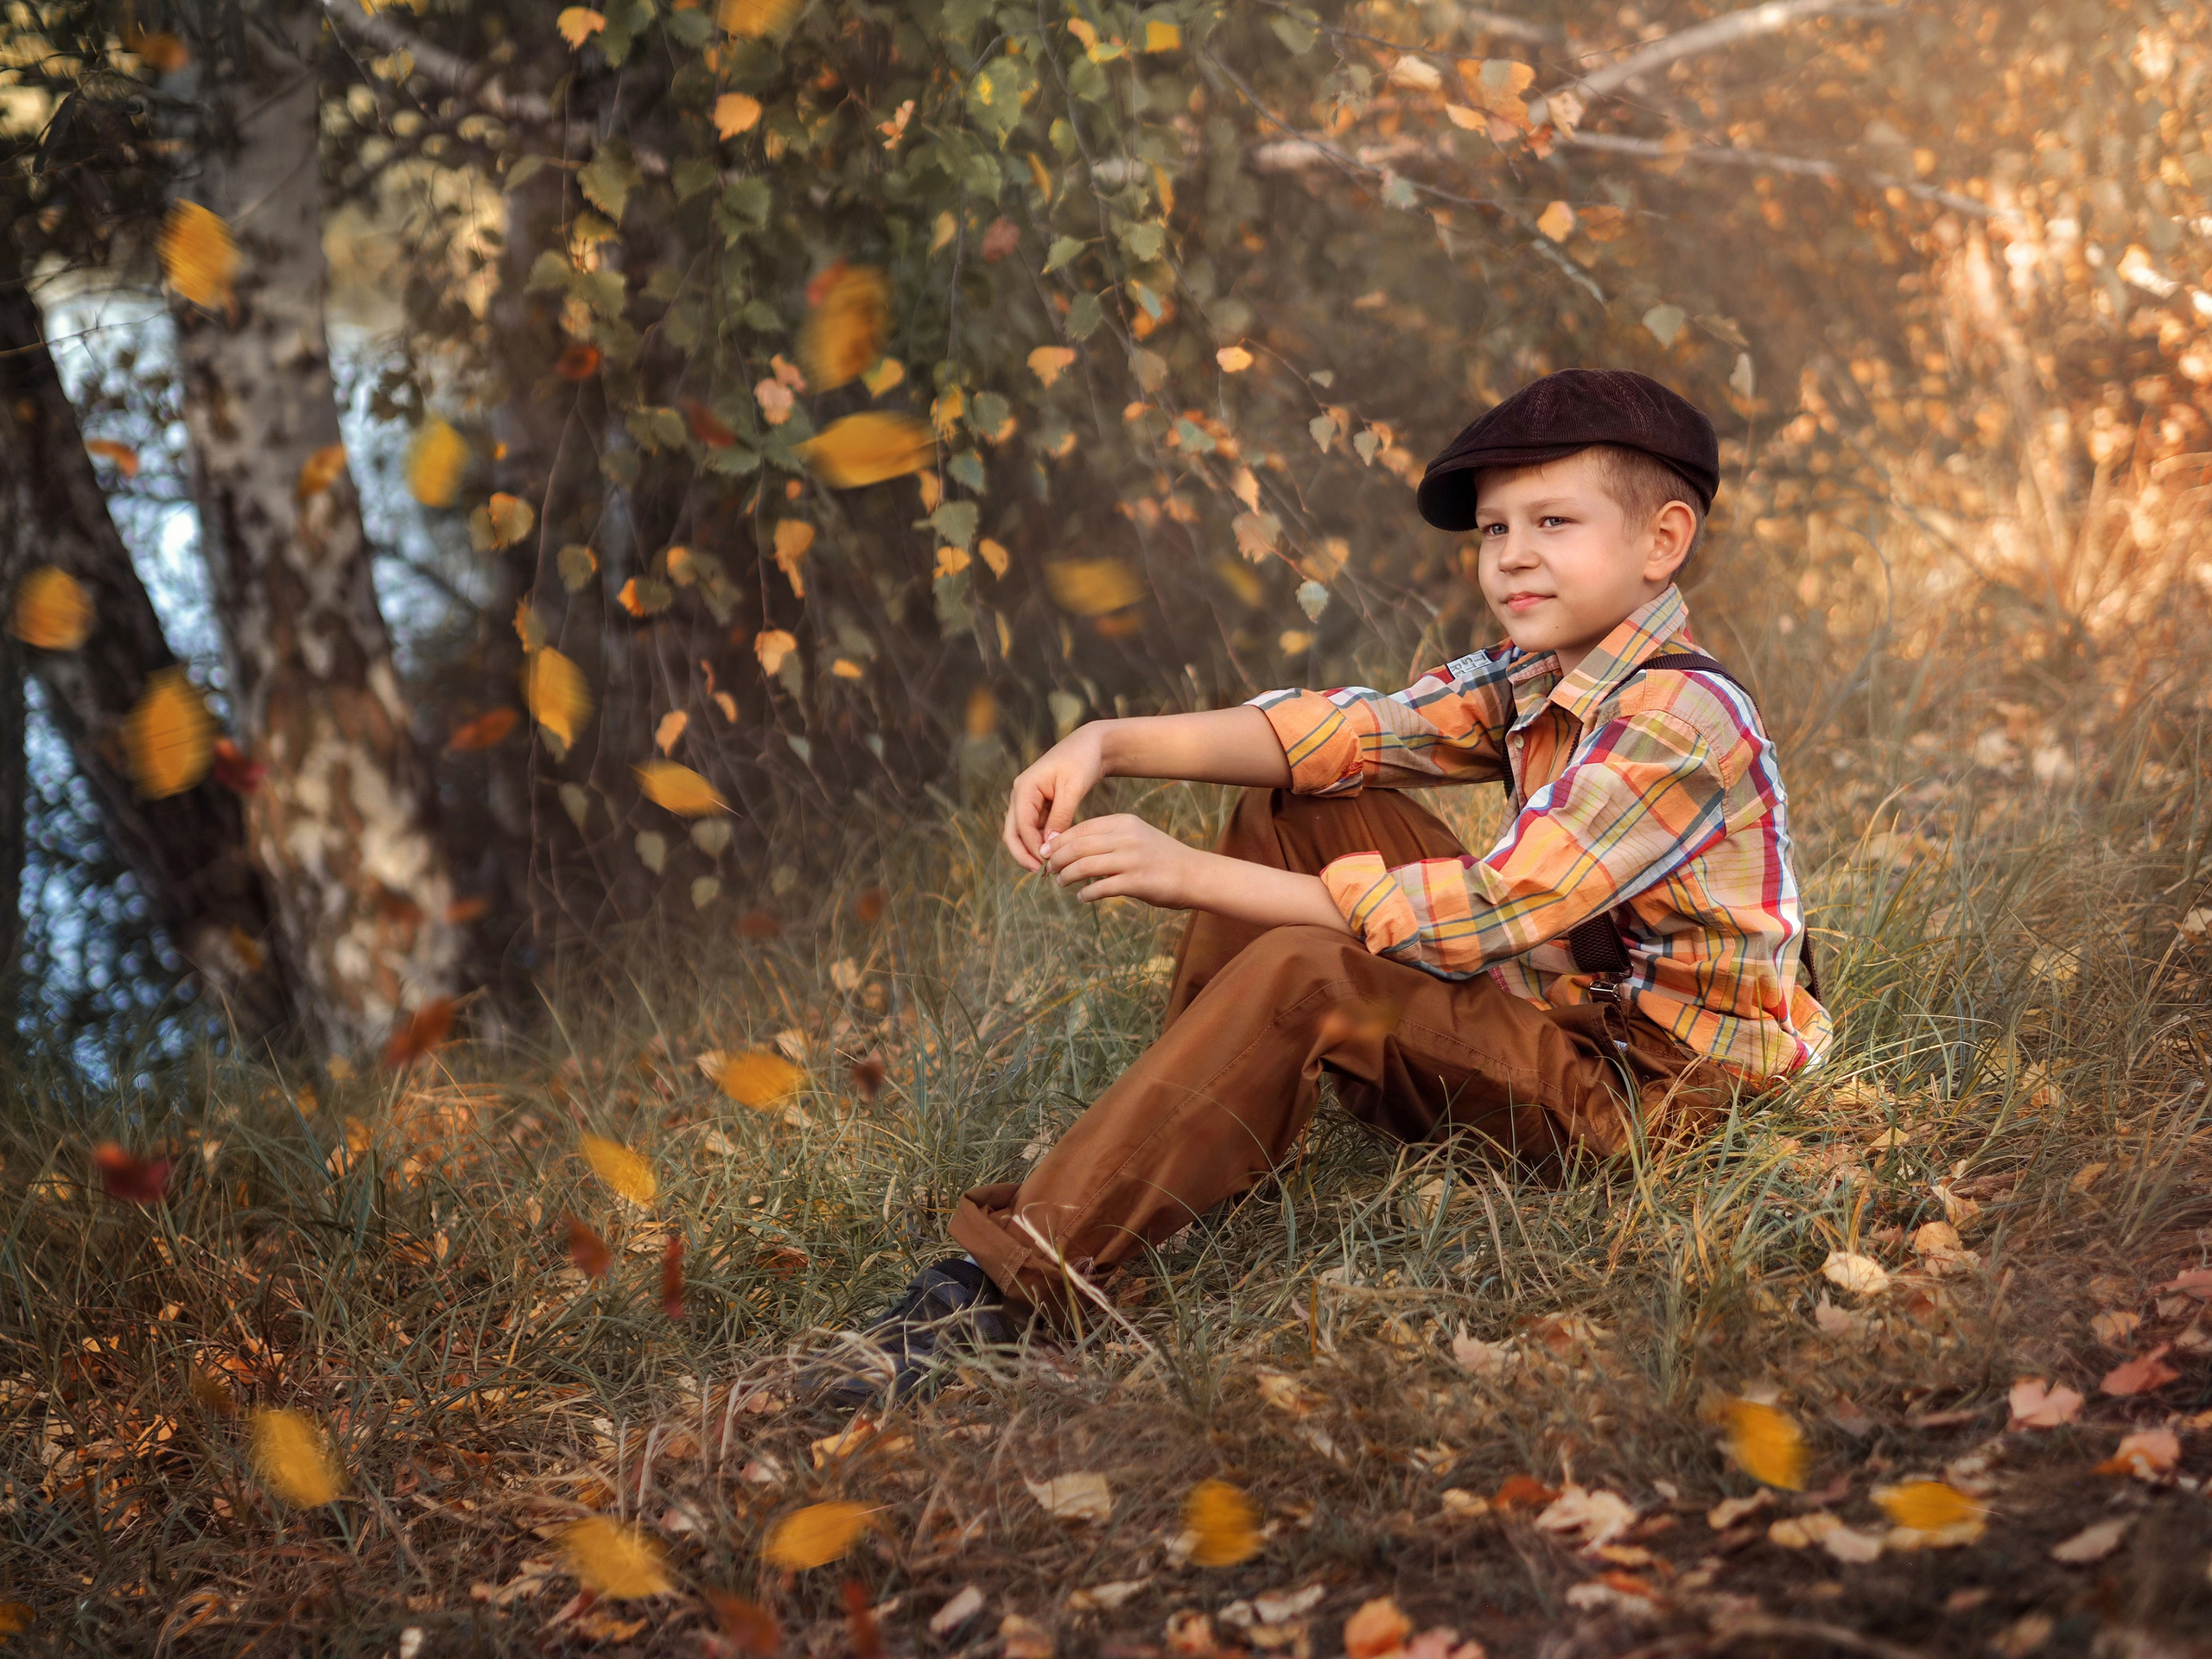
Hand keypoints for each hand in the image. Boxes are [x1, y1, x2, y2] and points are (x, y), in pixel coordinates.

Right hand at [1002, 726, 1107, 869]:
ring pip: (1021, 833)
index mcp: (1024, 788)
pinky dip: (1040, 842)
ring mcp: (1027, 800)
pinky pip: (1034, 828)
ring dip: (1031, 851)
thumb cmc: (1082, 761)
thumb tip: (1049, 847)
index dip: (1031, 847)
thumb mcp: (1073, 789)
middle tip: (1040, 873)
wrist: (1092, 746)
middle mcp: (1020, 794)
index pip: (1021, 825)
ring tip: (1048, 868)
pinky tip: (1054, 855)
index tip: (1046, 864)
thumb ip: (1060, 817)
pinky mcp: (1038, 805)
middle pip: (1012, 832)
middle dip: (1023, 854)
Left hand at [1040, 813, 1197, 908]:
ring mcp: (1131, 860)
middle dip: (1057, 859)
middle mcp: (1126, 837)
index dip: (1059, 841)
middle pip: (1078, 847)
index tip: (1046, 852)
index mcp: (1124, 822)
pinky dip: (1086, 894)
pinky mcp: (1136, 882)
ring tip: (1061, 882)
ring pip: (1084, 867)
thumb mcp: (1136, 835)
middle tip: (1049, 869)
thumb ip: (1108, 837)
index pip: (1081, 829)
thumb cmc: (1160, 857)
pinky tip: (1082, 897)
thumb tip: (1071, 847)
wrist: (1193, 874)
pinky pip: (1100, 888)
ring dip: (1067, 876)